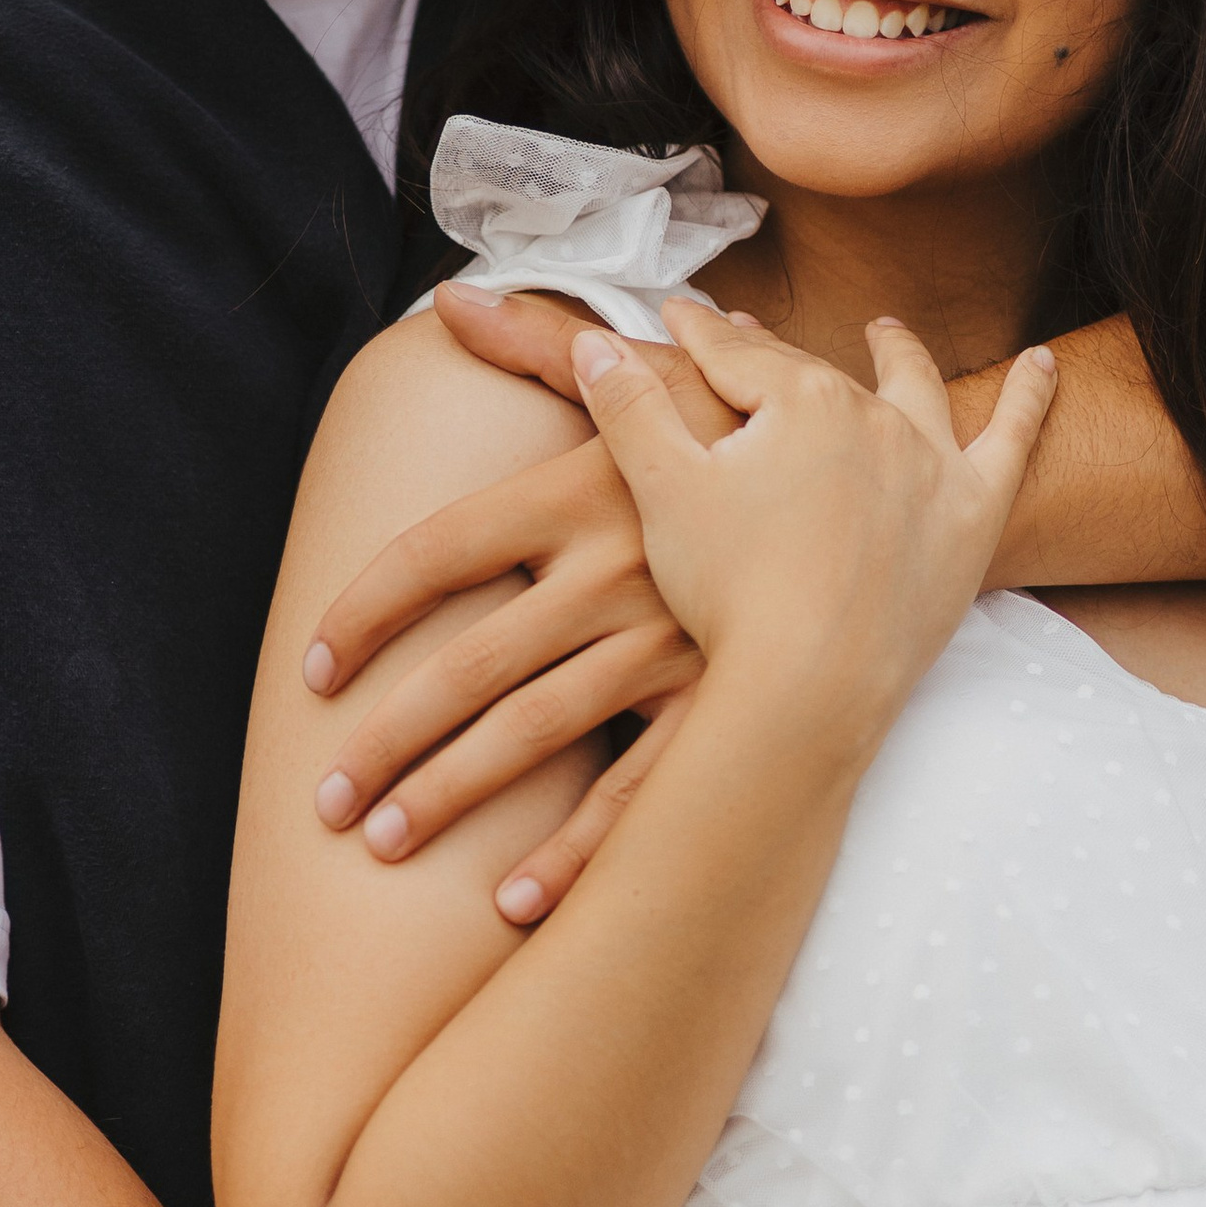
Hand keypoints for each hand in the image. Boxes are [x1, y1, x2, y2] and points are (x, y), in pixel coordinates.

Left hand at [303, 289, 737, 922]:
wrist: (893, 481)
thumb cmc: (748, 431)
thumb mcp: (650, 375)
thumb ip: (537, 340)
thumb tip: (444, 301)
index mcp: (580, 490)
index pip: (435, 554)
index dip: (362, 616)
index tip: (312, 675)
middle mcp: (614, 571)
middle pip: (469, 666)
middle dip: (387, 741)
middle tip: (323, 802)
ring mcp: (670, 645)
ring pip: (535, 736)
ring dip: (451, 798)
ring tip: (381, 845)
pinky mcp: (725, 700)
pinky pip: (639, 795)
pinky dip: (576, 858)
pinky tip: (510, 905)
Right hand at [573, 297, 1055, 745]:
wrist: (810, 686)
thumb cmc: (729, 593)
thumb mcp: (663, 491)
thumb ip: (630, 408)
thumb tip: (594, 341)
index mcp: (800, 400)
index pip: (736, 354)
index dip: (698, 334)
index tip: (676, 314)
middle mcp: (875, 416)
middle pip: (815, 373)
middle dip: (772, 350)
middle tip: (741, 330)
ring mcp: (931, 465)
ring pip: (917, 389)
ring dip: (898, 353)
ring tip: (885, 330)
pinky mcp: (973, 517)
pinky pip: (1014, 441)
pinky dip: (1033, 399)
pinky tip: (1047, 365)